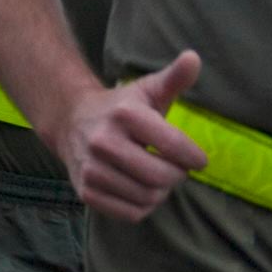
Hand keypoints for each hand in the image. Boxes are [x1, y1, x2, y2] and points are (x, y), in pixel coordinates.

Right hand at [59, 49, 208, 221]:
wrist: (72, 123)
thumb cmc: (122, 108)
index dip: (193, 157)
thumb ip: (174, 77)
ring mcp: (92, 169)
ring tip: (158, 178)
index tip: (199, 160)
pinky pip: (130, 214)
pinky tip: (141, 189)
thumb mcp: (148, 89)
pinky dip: (143, 206)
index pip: (172, 145)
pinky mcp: (86, 191)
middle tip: (177, 169)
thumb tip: (194, 57)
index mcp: (125, 115)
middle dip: (177, 176)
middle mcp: (104, 142)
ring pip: (147, 198)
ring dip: (161, 192)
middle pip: (160, 177)